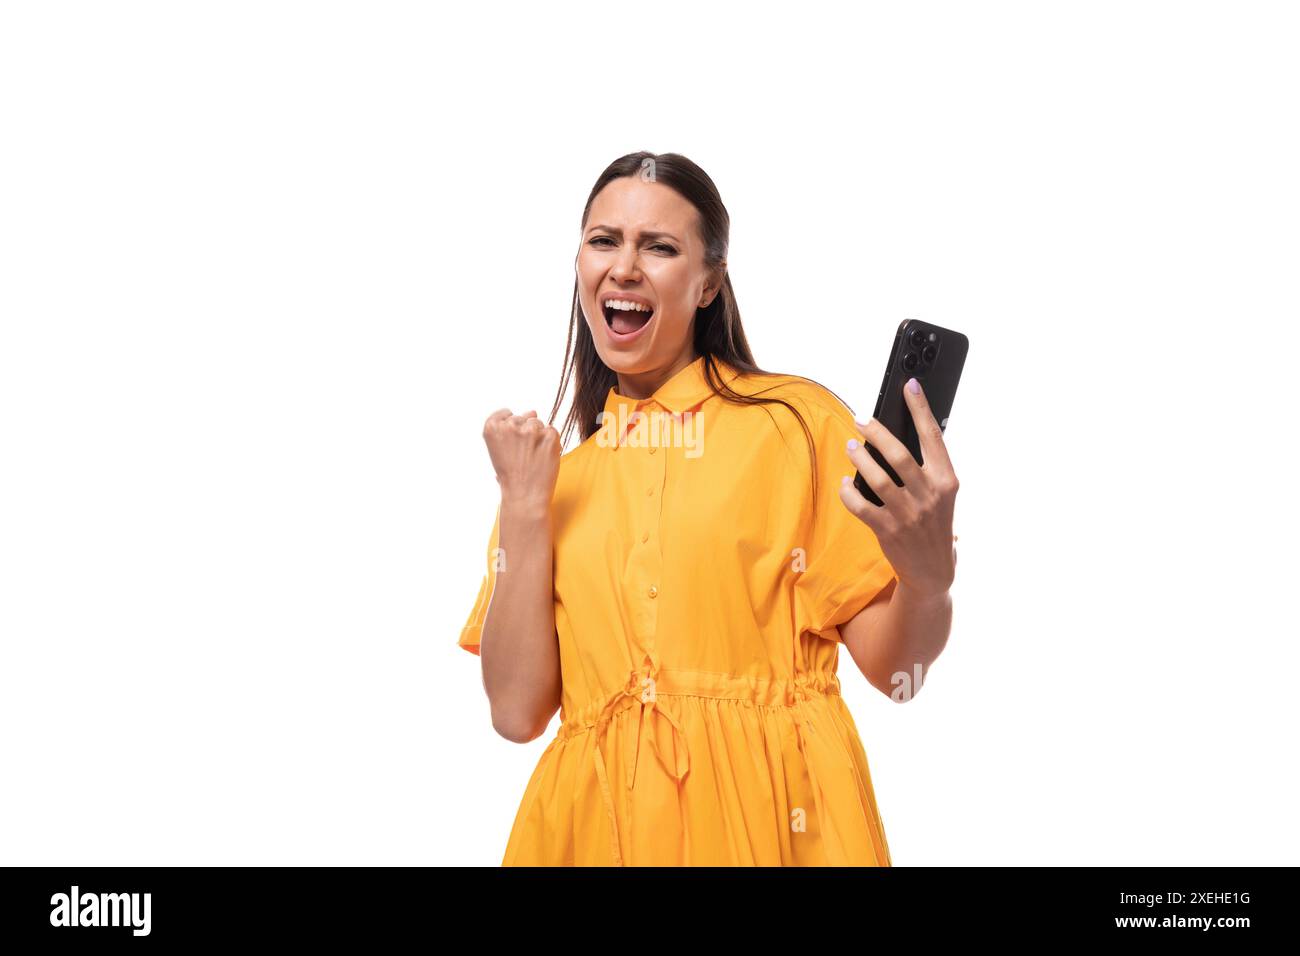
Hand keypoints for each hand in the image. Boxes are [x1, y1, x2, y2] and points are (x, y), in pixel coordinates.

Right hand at [482, 408, 560, 510]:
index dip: (511, 430)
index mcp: (491, 427)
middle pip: (524, 418)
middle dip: (526, 434)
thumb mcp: (499, 450)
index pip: (505, 413)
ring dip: (539, 438)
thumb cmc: (511, 475)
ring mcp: (530, 430)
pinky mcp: (549, 436)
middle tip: (523, 457)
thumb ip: (510, 427)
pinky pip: (553, 432)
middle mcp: (509, 425)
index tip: (511, 446)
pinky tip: (544, 458)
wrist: (524, 497)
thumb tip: (533, 410)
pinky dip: (552, 444)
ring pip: (539, 424)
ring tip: (533, 458)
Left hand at [838, 377, 958, 596]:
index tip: (909, 385)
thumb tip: (896, 435)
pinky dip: (848, 492)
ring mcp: (909, 514)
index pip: (934, 437)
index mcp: (947, 481)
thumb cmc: (933, 524)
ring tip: (851, 446)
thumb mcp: (941, 495)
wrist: (933, 571)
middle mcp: (930, 496)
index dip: (921, 408)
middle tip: (860, 420)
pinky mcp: (888, 530)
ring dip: (859, 458)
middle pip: (899, 454)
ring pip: (877, 477)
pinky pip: (860, 505)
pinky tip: (845, 484)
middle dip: (876, 432)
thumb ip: (925, 469)